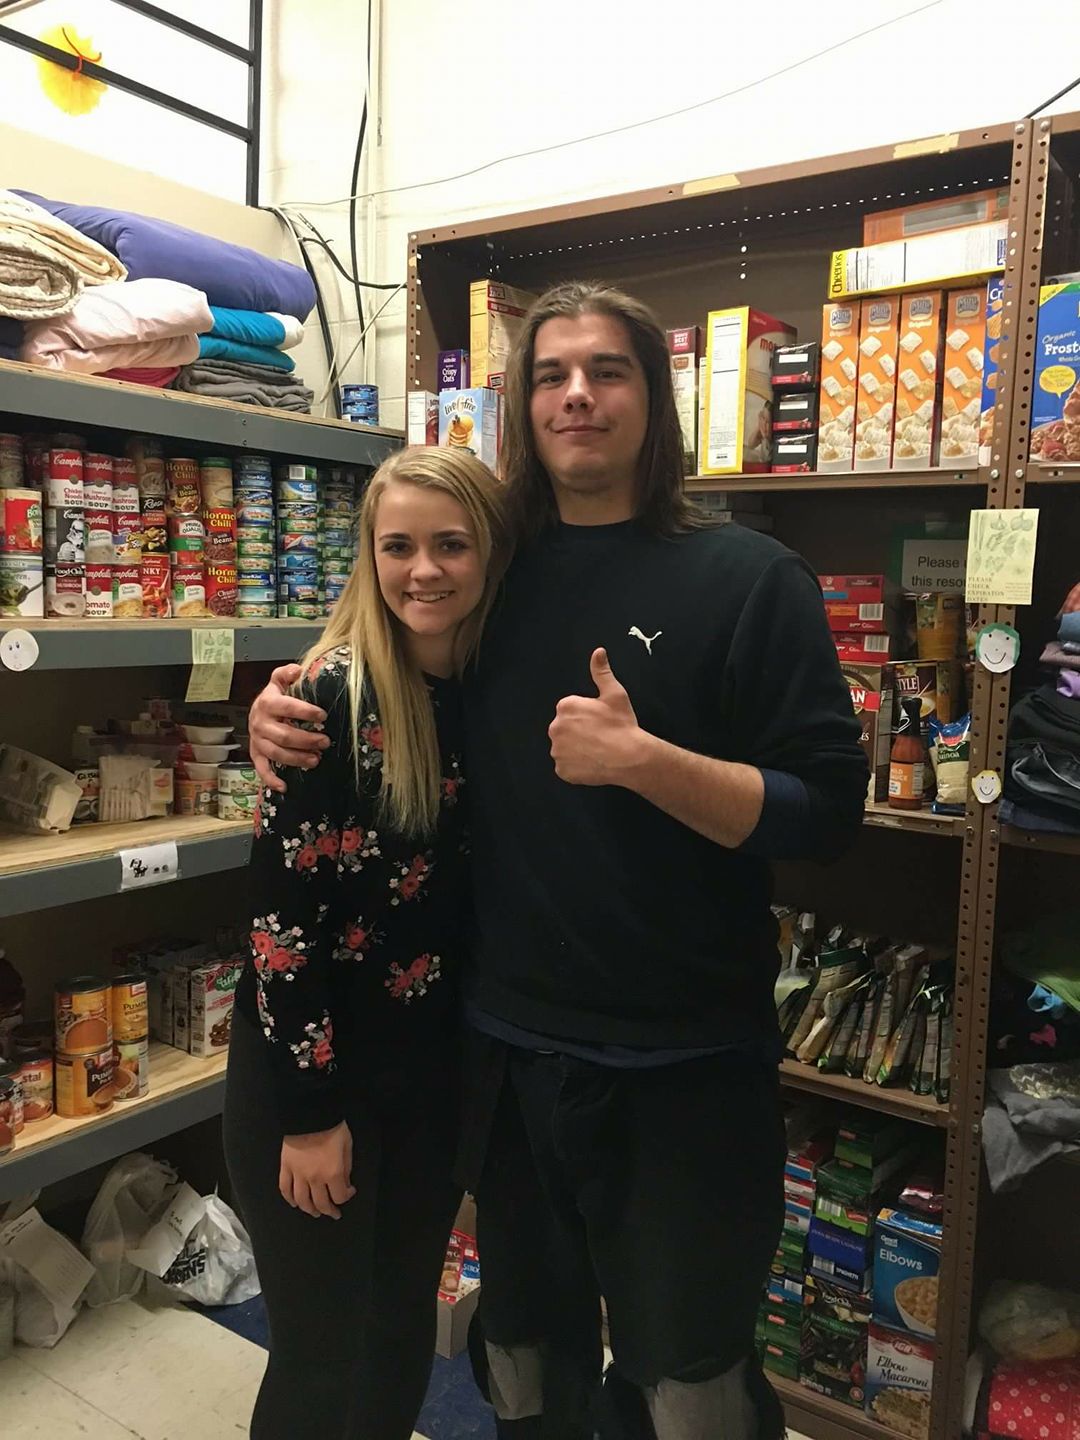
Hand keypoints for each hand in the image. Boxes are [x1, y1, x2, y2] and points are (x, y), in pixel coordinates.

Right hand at [250, 663, 328, 792]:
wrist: (256, 710)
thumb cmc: (274, 697)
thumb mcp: (279, 681)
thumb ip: (286, 673)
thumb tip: (298, 670)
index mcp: (267, 703)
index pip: (287, 707)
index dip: (305, 712)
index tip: (323, 716)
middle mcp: (260, 722)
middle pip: (284, 735)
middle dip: (307, 740)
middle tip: (326, 742)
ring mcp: (257, 740)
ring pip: (277, 753)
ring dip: (297, 759)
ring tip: (317, 760)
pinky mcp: (256, 754)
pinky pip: (261, 769)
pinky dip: (271, 780)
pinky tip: (284, 787)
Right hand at [279, 1120, 355, 1218]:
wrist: (310, 1113)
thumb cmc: (332, 1127)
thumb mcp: (347, 1145)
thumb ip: (347, 1167)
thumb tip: (345, 1183)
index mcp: (333, 1173)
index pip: (339, 1196)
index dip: (346, 1197)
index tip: (350, 1191)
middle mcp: (314, 1178)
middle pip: (321, 1203)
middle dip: (328, 1210)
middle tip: (333, 1213)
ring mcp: (298, 1174)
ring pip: (302, 1200)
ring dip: (309, 1210)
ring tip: (315, 1212)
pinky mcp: (285, 1167)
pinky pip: (285, 1188)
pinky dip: (289, 1199)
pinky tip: (294, 1203)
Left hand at [548, 648, 645, 786]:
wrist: (629, 756)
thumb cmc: (622, 725)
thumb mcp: (614, 694)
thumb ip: (601, 672)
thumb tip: (598, 652)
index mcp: (565, 707)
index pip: (571, 711)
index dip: (587, 717)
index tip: (600, 722)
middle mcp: (555, 728)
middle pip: (565, 729)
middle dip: (579, 732)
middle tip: (599, 737)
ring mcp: (557, 751)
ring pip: (565, 749)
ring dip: (577, 750)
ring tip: (597, 751)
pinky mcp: (562, 770)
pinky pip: (566, 768)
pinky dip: (576, 767)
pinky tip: (592, 763)